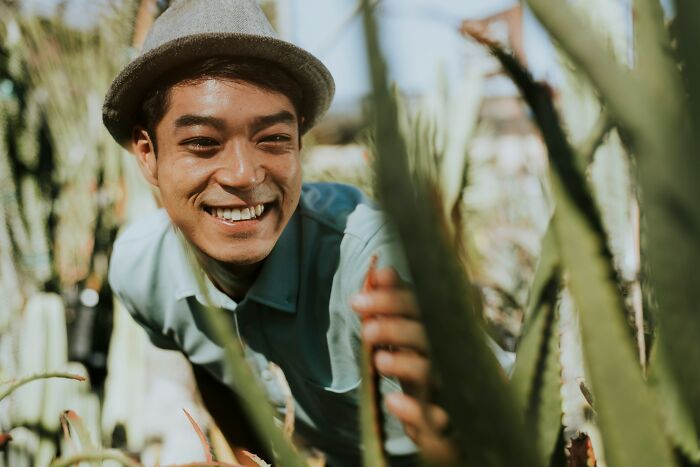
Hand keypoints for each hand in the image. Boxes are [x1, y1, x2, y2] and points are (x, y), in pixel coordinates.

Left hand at [351, 267, 455, 463]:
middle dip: (395, 327)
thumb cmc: (424, 366)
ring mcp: (448, 389)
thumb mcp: (411, 333)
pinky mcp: (445, 424)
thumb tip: (382, 270)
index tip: (359, 296)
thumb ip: (397, 303)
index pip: (420, 306)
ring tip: (378, 361)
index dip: (392, 298)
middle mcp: (449, 354)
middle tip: (365, 328)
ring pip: (432, 372)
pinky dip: (414, 411)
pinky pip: (434, 418)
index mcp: (440, 329)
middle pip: (426, 335)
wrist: (451, 420)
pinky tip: (392, 402)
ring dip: (405, 363)